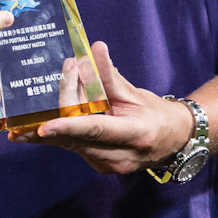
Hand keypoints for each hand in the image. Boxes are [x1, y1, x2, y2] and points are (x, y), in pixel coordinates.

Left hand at [25, 42, 194, 175]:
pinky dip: (71, 126)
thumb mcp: (135, 92)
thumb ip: (110, 75)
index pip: (95, 129)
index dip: (68, 127)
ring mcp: (110, 166)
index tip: (43, 128)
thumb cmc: (156, 114)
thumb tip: (94, 49)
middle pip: (77, 134)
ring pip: (73, 141)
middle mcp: (120, 156)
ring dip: (67, 113)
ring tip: (75, 83)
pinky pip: (77, 145)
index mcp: (135, 134)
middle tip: (67, 71)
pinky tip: (78, 106)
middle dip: (64, 104)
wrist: (175, 140)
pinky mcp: (101, 168)